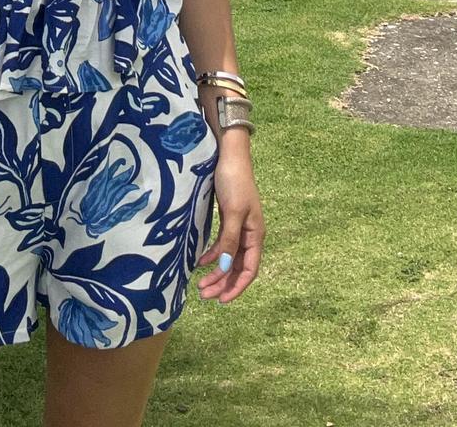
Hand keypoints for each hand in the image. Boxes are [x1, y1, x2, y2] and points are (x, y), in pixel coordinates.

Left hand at [195, 150, 264, 302]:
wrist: (229, 155)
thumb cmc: (234, 181)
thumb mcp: (233, 212)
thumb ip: (229, 241)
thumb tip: (224, 267)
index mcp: (256, 235)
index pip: (249, 270)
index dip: (237, 287)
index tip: (221, 300)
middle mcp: (249, 234)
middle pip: (237, 267)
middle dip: (223, 283)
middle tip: (203, 295)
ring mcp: (239, 227)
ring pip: (229, 258)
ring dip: (216, 272)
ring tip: (200, 284)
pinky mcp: (229, 219)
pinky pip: (222, 245)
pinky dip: (212, 255)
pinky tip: (200, 261)